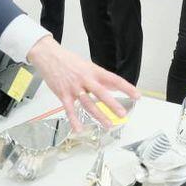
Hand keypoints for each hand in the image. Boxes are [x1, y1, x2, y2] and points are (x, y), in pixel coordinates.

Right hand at [25, 36, 139, 130]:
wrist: (48, 56)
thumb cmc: (68, 60)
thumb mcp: (88, 65)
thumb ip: (101, 78)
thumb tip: (115, 86)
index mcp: (93, 71)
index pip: (113, 79)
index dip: (126, 88)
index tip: (137, 96)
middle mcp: (85, 79)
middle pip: (101, 93)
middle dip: (112, 104)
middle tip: (122, 114)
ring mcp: (74, 88)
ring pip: (88, 103)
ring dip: (98, 115)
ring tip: (107, 125)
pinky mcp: (63, 94)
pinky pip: (69, 109)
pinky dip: (74, 120)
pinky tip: (79, 129)